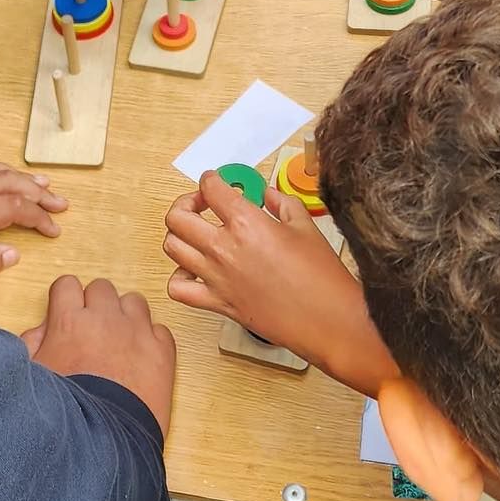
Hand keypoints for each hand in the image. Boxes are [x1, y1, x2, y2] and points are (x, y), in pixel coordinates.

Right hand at [22, 276, 176, 434]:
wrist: (105, 441)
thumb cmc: (66, 411)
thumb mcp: (34, 376)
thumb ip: (32, 345)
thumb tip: (42, 332)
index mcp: (69, 321)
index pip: (67, 284)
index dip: (66, 299)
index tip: (66, 315)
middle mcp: (105, 318)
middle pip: (101, 288)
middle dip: (96, 304)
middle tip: (93, 330)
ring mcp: (137, 332)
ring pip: (134, 301)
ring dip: (126, 316)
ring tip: (120, 341)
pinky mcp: (162, 352)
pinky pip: (160, 329)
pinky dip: (152, 340)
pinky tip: (142, 359)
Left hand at [163, 172, 398, 394]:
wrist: (327, 321)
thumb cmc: (322, 277)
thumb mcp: (306, 226)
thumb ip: (282, 202)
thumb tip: (267, 193)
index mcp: (247, 223)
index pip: (210, 188)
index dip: (210, 179)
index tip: (215, 181)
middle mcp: (223, 248)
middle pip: (177, 216)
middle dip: (186, 203)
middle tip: (202, 205)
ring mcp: (216, 277)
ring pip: (172, 247)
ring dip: (179, 235)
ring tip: (197, 234)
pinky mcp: (217, 302)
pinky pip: (178, 288)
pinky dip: (179, 277)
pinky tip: (195, 270)